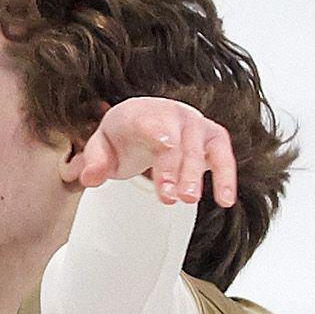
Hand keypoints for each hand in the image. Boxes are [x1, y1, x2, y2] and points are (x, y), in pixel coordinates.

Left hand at [74, 95, 237, 208]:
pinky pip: (222, 156)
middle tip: (170, 197)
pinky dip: (226, 176)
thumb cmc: (122, 138)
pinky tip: (225, 200)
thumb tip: (89, 179)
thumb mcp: (102, 147)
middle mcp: (171, 114)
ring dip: (196, 174)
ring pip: (200, 148)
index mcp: (141, 113)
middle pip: (176, 140)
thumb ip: (95, 161)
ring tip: (190, 200)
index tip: (164, 145)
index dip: (158, 132)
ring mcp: (194, 125)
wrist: (143, 123)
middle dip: (174, 168)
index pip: (150, 121)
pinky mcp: (212, 139)